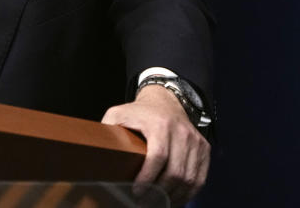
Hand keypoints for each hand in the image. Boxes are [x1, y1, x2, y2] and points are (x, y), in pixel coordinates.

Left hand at [101, 85, 209, 205]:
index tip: (137, 192)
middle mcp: (181, 132)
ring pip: (190, 178)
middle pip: (176, 172)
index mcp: (159, 124)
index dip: (148, 178)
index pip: (158, 156)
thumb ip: (107, 130)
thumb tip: (95, 150)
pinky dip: (188, 193)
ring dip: (174, 196)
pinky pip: (200, 178)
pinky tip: (174, 198)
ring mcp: (195, 141)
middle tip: (145, 202)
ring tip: (158, 203)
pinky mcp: (204, 149)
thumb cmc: (138, 112)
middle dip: (160, 192)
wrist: (165, 101)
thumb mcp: (118, 114)